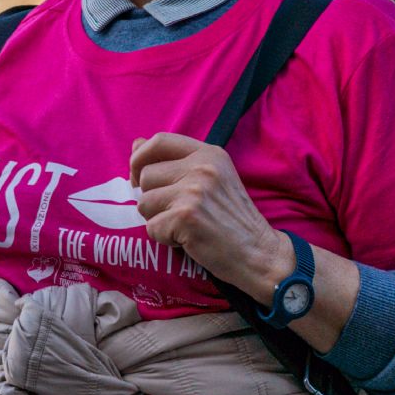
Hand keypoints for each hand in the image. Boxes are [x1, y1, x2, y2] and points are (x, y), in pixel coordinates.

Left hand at [129, 132, 290, 299]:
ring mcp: (194, 191)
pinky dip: (164, 239)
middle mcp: (202, 167)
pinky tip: (187, 239)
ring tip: (184, 225)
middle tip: (176, 212)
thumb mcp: (211, 179)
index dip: (140, 157)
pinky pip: (151, 228)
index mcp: (209, 154)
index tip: (138, 175)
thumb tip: (135, 143)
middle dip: (151, 198)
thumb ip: (174, 161)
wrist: (259, 253)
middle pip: (145, 175)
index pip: (159, 141)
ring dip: (156, 220)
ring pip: (144, 203)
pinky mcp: (186, 217)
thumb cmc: (231, 219)